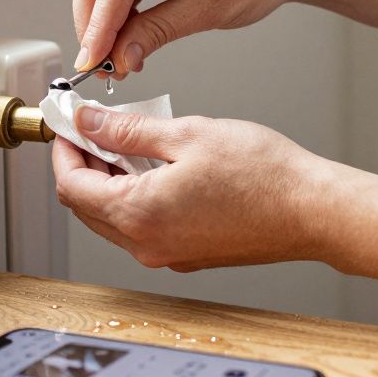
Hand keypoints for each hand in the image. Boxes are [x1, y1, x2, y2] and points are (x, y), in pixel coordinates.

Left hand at [51, 105, 377, 290]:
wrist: (314, 211)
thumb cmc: (265, 175)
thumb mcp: (186, 134)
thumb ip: (127, 130)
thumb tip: (89, 123)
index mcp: (138, 215)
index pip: (71, 185)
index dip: (63, 148)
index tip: (67, 122)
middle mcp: (147, 244)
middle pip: (86, 205)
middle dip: (82, 164)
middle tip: (92, 127)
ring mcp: (168, 254)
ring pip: (114, 217)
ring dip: (110, 180)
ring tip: (129, 140)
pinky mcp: (188, 254)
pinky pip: (144, 226)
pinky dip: (137, 196)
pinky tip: (157, 166)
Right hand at [69, 0, 311, 77]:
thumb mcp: (209, 9)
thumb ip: (158, 32)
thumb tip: (120, 57)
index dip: (98, 28)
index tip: (92, 64)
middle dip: (93, 24)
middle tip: (102, 67)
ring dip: (101, 19)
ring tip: (118, 58)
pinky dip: (115, 9)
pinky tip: (127, 36)